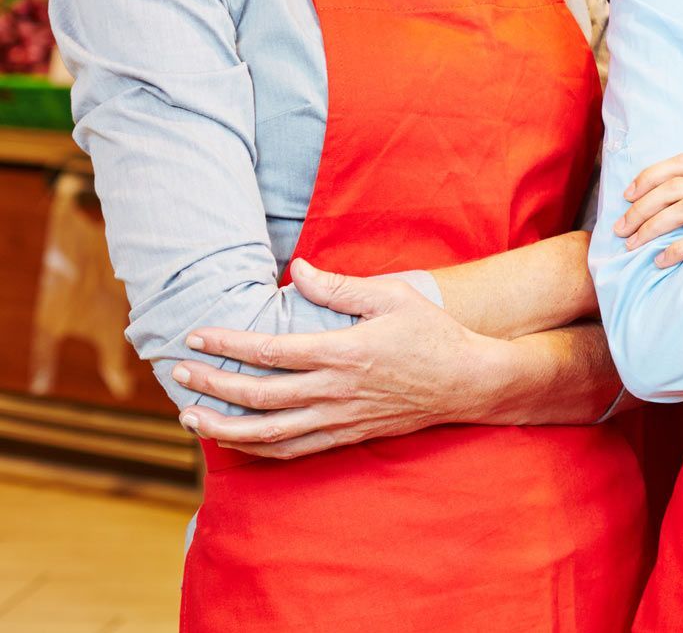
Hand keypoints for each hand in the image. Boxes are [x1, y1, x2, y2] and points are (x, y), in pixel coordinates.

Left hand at [170, 259, 502, 458]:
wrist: (466, 382)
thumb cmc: (431, 334)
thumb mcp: (392, 297)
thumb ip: (340, 288)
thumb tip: (299, 269)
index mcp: (341, 352)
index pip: (268, 352)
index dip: (226, 345)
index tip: (195, 338)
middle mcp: (333, 392)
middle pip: (256, 396)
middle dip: (210, 385)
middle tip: (177, 374)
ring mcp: (338, 420)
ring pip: (266, 433)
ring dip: (222, 428)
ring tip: (189, 417)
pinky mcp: (345, 437)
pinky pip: (291, 451)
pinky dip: (255, 449)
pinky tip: (235, 441)